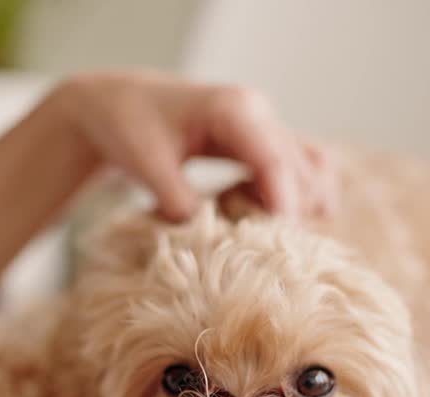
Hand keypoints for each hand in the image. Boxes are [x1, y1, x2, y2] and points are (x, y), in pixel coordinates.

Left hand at [53, 71, 331, 220]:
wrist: (121, 103)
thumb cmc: (129, 127)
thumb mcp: (147, 165)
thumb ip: (177, 201)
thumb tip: (209, 238)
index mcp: (233, 109)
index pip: (273, 161)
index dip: (283, 205)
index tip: (282, 246)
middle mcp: (258, 112)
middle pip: (298, 169)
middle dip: (292, 215)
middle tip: (272, 261)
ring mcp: (265, 125)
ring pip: (308, 170)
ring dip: (300, 208)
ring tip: (271, 245)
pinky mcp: (264, 142)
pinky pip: (301, 169)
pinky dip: (299, 198)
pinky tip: (277, 228)